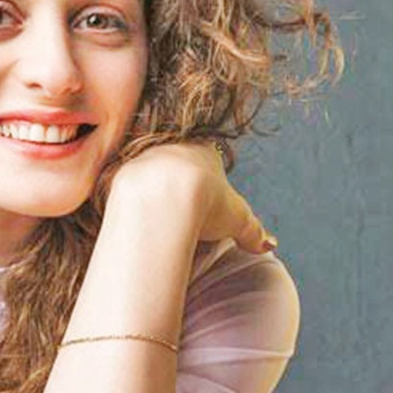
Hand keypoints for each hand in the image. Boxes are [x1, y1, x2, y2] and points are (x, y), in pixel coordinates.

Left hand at [107, 142, 276, 254]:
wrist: (163, 198)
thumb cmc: (205, 204)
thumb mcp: (237, 218)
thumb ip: (253, 231)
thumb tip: (269, 245)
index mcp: (203, 150)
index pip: (206, 158)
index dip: (207, 181)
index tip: (206, 202)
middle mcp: (172, 146)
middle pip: (176, 163)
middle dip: (178, 184)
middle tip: (181, 211)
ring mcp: (145, 156)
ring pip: (150, 172)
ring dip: (153, 190)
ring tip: (158, 217)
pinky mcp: (123, 172)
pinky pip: (129, 186)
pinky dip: (132, 200)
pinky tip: (135, 216)